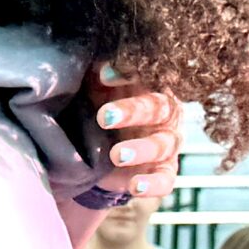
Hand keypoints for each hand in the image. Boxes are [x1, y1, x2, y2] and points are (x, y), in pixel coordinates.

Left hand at [55, 65, 179, 248]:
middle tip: (104, 117)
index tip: (103, 75)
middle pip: (157, 108)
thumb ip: (94, 76)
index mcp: (149, 86)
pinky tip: (134, 186)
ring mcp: (165, 144)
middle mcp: (163, 114)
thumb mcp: (94, 89)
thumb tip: (82, 62)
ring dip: (141, 149)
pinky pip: (165, 180)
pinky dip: (152, 184)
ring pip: (162, 145)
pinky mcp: (163, 172)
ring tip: (117, 154)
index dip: (129, 73)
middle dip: (132, 111)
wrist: (102, 149)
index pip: (148, 74)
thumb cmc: (100, 107)